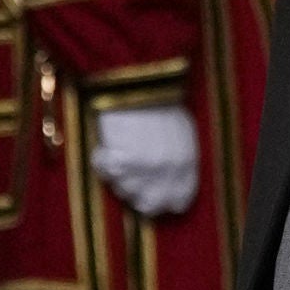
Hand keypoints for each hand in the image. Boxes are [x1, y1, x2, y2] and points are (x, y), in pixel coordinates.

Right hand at [92, 103, 199, 218]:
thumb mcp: (182, 134)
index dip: (163, 200)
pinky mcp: (124, 162)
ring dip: (117, 176)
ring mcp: (146, 169)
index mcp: (189, 163)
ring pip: (124, 191)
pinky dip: (101, 161)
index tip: (149, 191)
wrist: (140, 83)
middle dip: (135, 195)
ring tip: (119, 148)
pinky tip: (105, 146)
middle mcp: (170, 171)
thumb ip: (179, 162)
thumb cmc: (160, 104)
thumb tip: (172, 185)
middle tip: (127, 175)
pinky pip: (106, 172)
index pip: (179, 201)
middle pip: (149, 206)